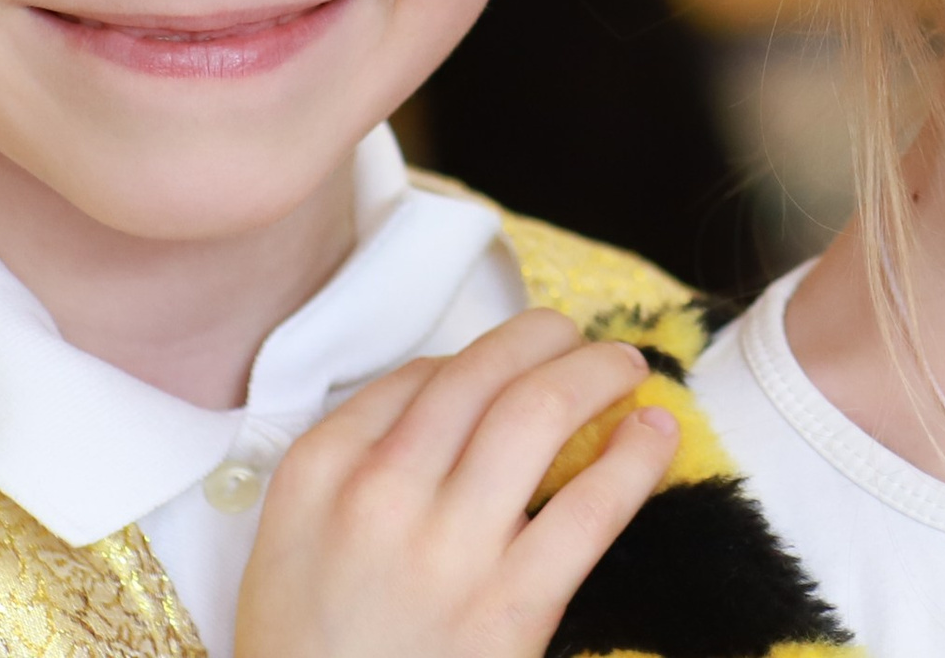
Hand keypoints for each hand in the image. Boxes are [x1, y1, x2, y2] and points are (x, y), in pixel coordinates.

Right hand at [234, 307, 677, 657]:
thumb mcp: (290, 550)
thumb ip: (355, 467)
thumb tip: (461, 399)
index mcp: (318, 475)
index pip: (418, 375)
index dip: (478, 356)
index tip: (509, 362)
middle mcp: (379, 496)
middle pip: (483, 372)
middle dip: (545, 337)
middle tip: (577, 339)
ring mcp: (447, 551)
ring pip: (541, 409)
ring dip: (597, 370)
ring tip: (625, 367)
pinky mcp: (510, 607)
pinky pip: (592, 504)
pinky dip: (637, 456)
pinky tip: (655, 434)